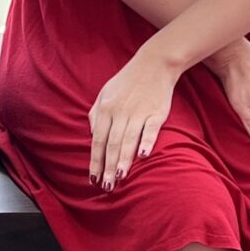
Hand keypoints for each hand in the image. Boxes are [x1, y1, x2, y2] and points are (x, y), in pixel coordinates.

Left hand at [89, 52, 177, 190]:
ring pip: (128, 139)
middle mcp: (120, 112)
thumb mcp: (104, 93)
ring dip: (123, 159)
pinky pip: (150, 129)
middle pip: (112, 144)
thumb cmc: (127, 81)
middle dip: (107, 167)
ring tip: (119, 177)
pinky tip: (143, 156)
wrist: (154, 64)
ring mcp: (139, 112)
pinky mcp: (156, 112)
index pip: (97, 140)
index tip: (92, 178)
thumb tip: (93, 136)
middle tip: (106, 187)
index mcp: (105, 109)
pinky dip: (146, 142)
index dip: (95, 160)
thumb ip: (96, 114)